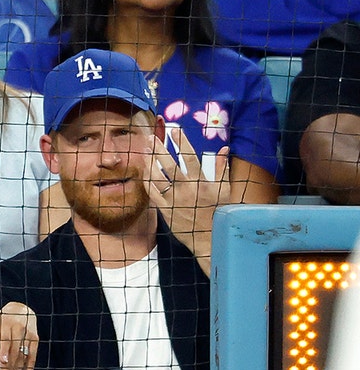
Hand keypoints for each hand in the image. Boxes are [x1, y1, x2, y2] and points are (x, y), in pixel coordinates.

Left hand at [0, 301, 37, 369]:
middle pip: (16, 351)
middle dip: (12, 367)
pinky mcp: (35, 340)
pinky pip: (33, 357)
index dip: (5, 351)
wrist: (22, 308)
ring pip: (25, 356)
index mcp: (8, 325)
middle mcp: (20, 330)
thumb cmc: (3, 319)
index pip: (6, 340)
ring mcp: (29, 335)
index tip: (3, 362)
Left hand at [147, 124, 229, 269]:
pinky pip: (153, 194)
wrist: (209, 239)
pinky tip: (144, 171)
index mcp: (202, 183)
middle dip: (159, 150)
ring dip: (149, 163)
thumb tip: (224, 148)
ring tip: (144, 150)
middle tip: (151, 137)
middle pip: (169, 165)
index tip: (174, 130)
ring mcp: (174, 201)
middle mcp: (187, 190)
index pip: (190, 158)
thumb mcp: (225, 190)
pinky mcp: (165, 210)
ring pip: (158, 178)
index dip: (182, 143)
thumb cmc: (219, 213)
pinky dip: (147, 181)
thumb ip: (222, 168)